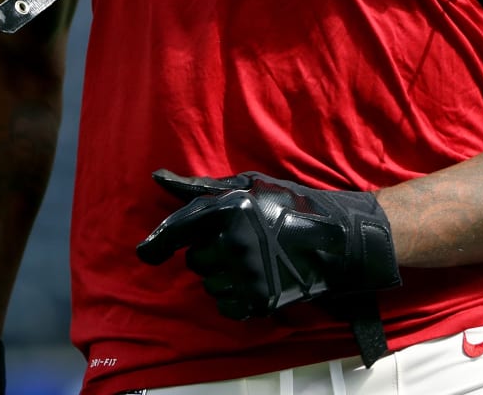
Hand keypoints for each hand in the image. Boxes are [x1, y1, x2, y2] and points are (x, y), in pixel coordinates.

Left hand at [135, 169, 399, 319]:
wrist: (335, 239)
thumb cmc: (288, 205)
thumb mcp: (247, 185)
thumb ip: (199, 187)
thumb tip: (158, 178)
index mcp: (229, 208)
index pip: (178, 229)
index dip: (158, 244)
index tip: (148, 253)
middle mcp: (235, 241)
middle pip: (195, 260)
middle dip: (209, 253)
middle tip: (237, 243)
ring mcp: (248, 273)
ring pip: (209, 284)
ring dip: (223, 276)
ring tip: (252, 260)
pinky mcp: (260, 299)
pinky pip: (226, 305)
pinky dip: (235, 297)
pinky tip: (255, 280)